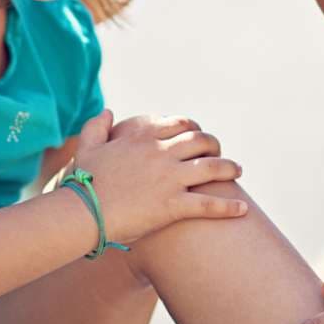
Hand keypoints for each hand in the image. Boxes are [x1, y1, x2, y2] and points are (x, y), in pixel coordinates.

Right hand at [68, 112, 247, 244]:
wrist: (81, 212)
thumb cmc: (82, 181)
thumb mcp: (87, 146)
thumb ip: (96, 125)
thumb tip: (107, 111)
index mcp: (143, 136)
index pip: (180, 124)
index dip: (194, 128)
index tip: (198, 137)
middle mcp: (161, 152)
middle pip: (201, 141)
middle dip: (214, 145)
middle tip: (219, 154)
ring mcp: (170, 178)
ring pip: (212, 167)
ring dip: (229, 168)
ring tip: (238, 171)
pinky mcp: (173, 205)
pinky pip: (209, 204)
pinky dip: (229, 207)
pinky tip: (243, 209)